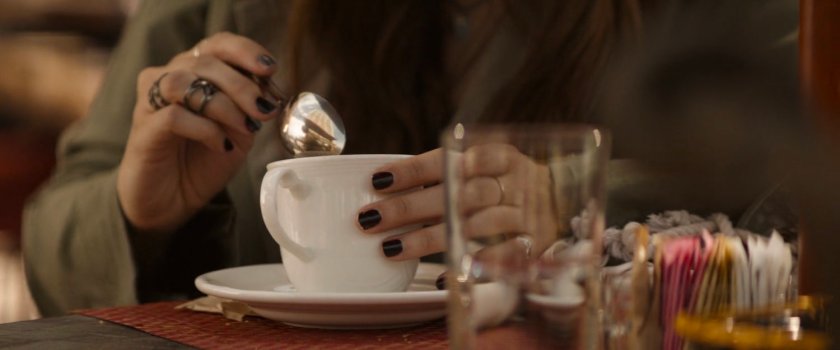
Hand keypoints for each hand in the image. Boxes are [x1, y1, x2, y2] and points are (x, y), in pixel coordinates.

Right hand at [118, 32, 280, 233]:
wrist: (173, 201)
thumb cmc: (205, 160)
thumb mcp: (240, 131)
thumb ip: (251, 107)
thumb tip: (270, 88)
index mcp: (194, 72)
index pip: (217, 44)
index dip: (244, 50)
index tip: (270, 68)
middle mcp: (168, 78)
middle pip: (204, 62)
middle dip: (241, 84)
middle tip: (264, 110)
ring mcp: (151, 102)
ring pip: (182, 82)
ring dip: (222, 104)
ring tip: (245, 128)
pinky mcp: (143, 129)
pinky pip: (173, 116)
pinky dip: (205, 129)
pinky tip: (222, 145)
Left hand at [357, 145, 557, 260]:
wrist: (569, 200)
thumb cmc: (511, 184)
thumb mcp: (488, 167)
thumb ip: (451, 173)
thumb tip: (386, 183)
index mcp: (498, 155)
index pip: (450, 159)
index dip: (413, 170)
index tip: (378, 180)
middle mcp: (514, 181)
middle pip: (456, 193)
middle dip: (410, 207)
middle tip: (371, 219)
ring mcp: (527, 213)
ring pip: (474, 224)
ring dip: (430, 238)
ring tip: (392, 248)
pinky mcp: (536, 243)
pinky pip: (500, 256)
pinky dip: (470, 264)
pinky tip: (441, 275)